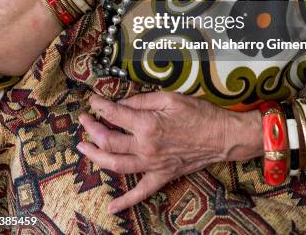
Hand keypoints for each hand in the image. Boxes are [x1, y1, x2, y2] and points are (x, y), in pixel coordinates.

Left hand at [77, 91, 262, 213]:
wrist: (222, 136)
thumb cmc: (199, 113)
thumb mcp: (170, 97)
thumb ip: (142, 100)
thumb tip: (121, 103)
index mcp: (147, 124)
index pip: (114, 114)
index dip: (99, 106)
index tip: (92, 100)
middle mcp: (146, 147)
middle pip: (108, 141)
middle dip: (91, 129)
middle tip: (83, 121)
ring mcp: (153, 165)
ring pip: (116, 165)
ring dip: (96, 157)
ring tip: (83, 148)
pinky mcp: (162, 176)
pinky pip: (141, 192)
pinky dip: (125, 201)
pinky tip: (112, 207)